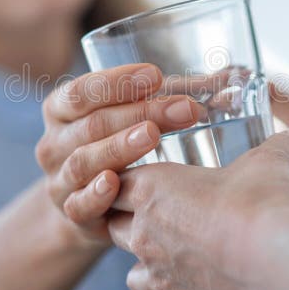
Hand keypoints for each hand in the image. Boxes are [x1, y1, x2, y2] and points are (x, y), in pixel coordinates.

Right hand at [36, 63, 203, 245]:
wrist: (92, 206)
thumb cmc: (120, 146)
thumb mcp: (139, 115)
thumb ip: (177, 94)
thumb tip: (233, 76)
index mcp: (62, 109)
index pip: (82, 90)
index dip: (117, 82)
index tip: (155, 75)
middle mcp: (54, 143)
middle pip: (92, 124)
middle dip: (139, 113)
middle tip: (184, 109)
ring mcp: (60, 180)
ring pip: (83, 161)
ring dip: (120, 147)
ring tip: (153, 136)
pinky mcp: (71, 214)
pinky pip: (78, 205)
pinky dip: (95, 194)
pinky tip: (114, 183)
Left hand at [106, 126, 288, 289]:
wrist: (278, 266)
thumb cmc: (262, 205)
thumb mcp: (271, 162)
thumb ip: (280, 146)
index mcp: (153, 187)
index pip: (115, 180)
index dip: (124, 176)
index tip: (140, 173)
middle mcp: (146, 230)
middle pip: (113, 220)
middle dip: (127, 213)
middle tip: (155, 204)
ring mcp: (159, 268)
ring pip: (129, 261)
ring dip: (142, 251)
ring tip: (168, 242)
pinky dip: (166, 283)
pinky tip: (190, 274)